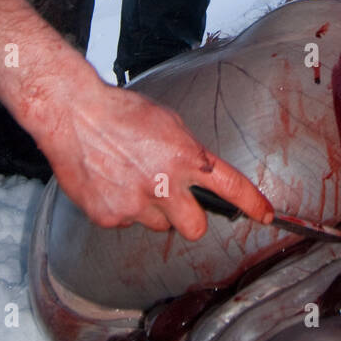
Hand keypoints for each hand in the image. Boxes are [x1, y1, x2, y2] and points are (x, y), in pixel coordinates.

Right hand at [37, 75, 273, 239]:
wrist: (74, 114)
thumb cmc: (121, 112)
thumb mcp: (167, 123)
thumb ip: (187, 152)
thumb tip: (198, 175)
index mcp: (185, 156)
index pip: (230, 186)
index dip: (252, 204)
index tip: (266, 215)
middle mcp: (165, 184)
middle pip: (195, 228)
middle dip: (190, 219)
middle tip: (175, 202)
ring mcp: (136, 204)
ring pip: (158, 226)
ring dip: (152, 211)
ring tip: (131, 180)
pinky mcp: (110, 216)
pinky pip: (127, 223)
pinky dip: (122, 208)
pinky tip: (110, 183)